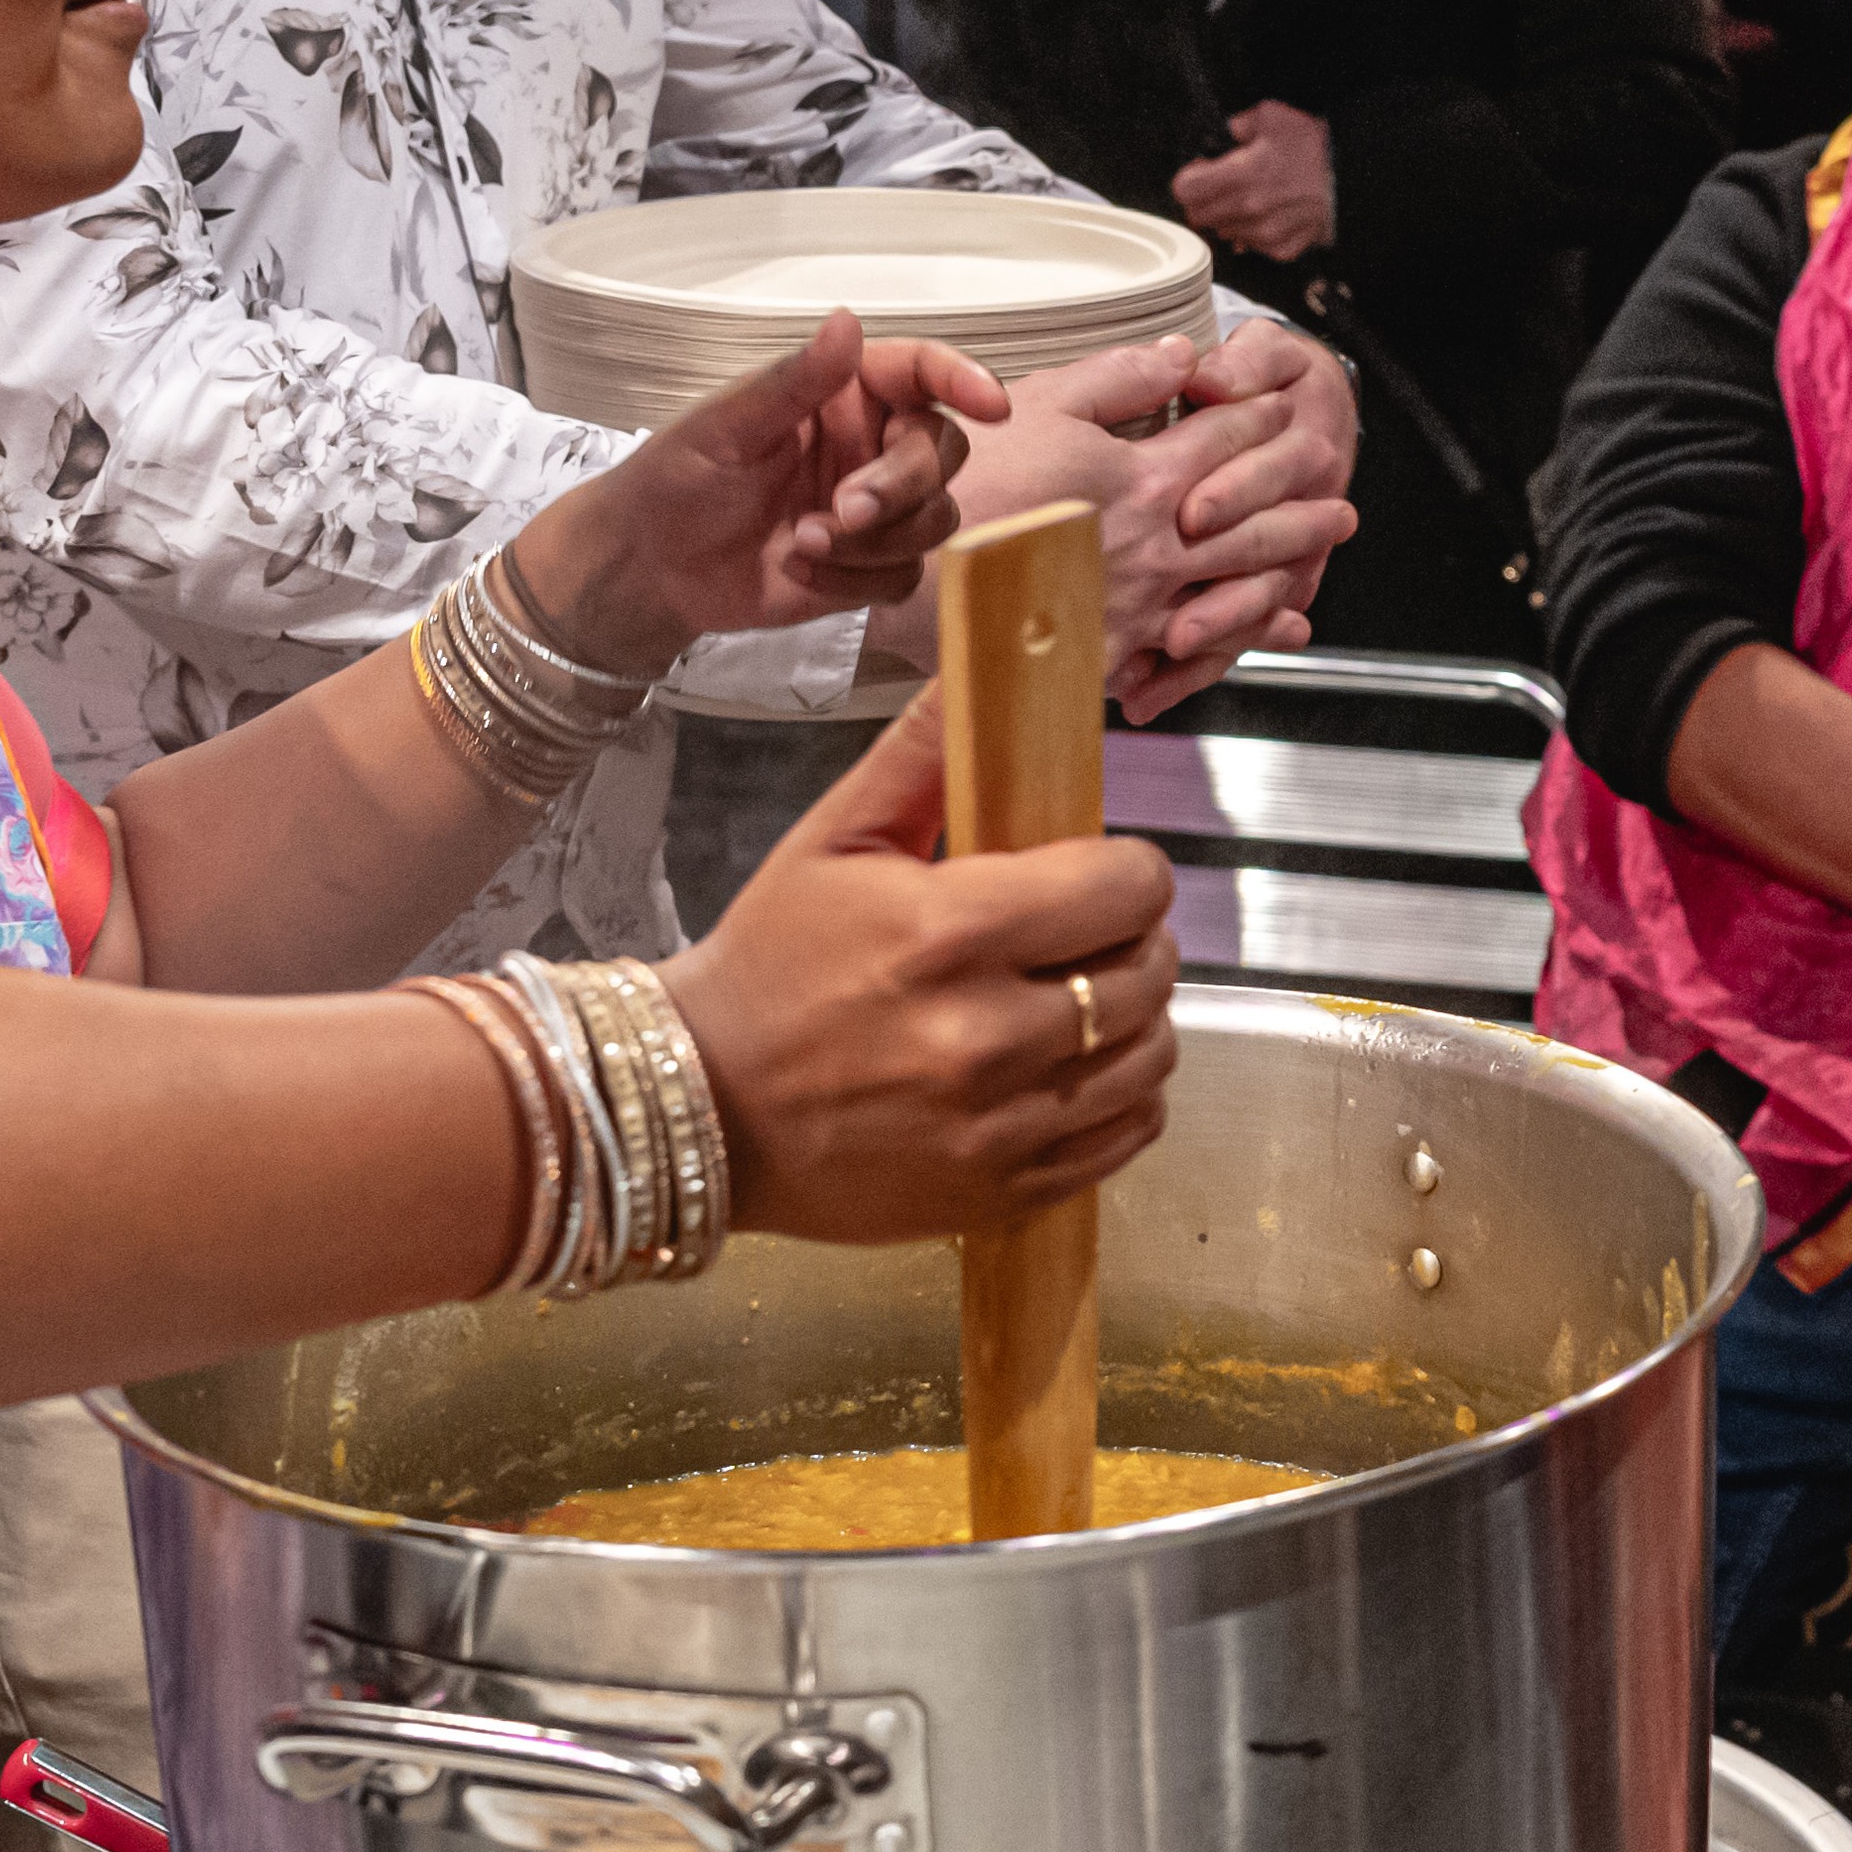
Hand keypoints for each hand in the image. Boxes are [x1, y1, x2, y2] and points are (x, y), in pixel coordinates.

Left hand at [541, 314, 994, 660]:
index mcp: (842, 395)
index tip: (992, 406)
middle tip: (845, 508)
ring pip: (936, 519)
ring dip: (877, 539)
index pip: (921, 374)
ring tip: (802, 542)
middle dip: (903, 485)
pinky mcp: (868, 569)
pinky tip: (797, 570)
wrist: (649, 568)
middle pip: (942, 454)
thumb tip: (847, 320)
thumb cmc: (678, 478)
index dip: (964, 381)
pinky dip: (856, 579)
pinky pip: (904, 575)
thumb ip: (793, 380)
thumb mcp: (725, 424)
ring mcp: (873, 512)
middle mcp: (869, 447)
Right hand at [663, 697, 1185, 1245]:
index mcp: (949, 932)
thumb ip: (922, 756)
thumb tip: (987, 662)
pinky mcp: (1002, 1190)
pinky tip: (1074, 1071)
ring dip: (1134, 1020)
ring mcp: (999, 1126)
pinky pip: (1125, 1135)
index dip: (1124, 869)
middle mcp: (986, 1035)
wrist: (699, 1107)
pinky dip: (1121, 1099)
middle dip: (1130, 939)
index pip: (1128, 886)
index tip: (1094, 871)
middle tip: (1083, 934)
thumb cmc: (767, 965)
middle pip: (1150, 970)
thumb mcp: (831, 841)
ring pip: (1152, 1056)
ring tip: (1079, 1001)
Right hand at [948, 328, 1364, 710]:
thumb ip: (1120, 379)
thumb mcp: (1041, 404)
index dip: (1259, 417)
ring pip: (1238, 586)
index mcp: (1143, 476)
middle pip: (1252, 521)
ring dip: (1287, 567)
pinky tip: (1270, 631)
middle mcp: (1157, 544)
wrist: (911, 576)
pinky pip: (1195, 650)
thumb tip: (1183, 355)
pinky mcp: (1114, 654)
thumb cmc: (967, 484)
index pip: (1223, 440)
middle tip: (1338, 497)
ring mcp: (1141, 605)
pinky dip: (1242, 639)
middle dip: (1300, 503)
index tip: (1287, 405)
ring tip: (1316, 558)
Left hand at [1166, 101, 1337, 263]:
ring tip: (1251, 196)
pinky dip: (1254, 231)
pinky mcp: (1283, 248)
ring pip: (1223, 232)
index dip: (1190, 176)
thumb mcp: (1271, 115)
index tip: (1201, 171)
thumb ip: (1237, 125)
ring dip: (1229, 216)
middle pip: (1199, 215)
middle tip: (1223, 183)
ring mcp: (1267, 232)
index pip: (1185, 189)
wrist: (1356, 172)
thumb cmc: (1316, 144)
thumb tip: (1221, 136)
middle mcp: (1251, 209)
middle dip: (1205, 197)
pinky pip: (1251, 245)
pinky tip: (1268, 213)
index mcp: (1243, 174)